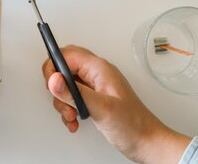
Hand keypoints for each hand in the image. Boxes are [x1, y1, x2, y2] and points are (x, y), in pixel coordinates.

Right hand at [42, 46, 190, 163]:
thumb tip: (54, 79)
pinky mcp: (94, 99)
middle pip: (64, 68)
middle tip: (60, 98)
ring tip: (71, 114)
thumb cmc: (133, 124)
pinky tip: (74, 120)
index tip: (52, 84)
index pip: (67, 55)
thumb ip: (74, 93)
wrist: (146, 142)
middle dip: (57, 85)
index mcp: (99, 68)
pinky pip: (72, 98)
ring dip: (63, 102)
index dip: (55, 67)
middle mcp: (96, 74)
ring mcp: (95, 87)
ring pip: (66, 85)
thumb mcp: (100, 107)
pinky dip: (69, 109)